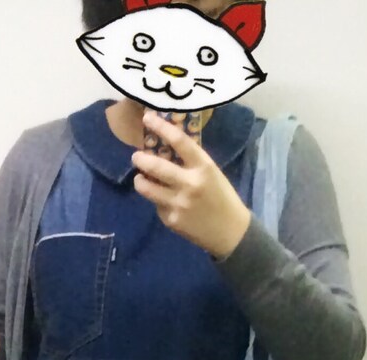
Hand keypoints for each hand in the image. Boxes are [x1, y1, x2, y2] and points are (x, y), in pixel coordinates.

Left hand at [132, 110, 251, 259]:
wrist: (230, 232)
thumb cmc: (221, 197)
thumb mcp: (211, 173)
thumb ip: (190, 162)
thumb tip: (164, 147)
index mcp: (204, 167)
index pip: (180, 141)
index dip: (161, 127)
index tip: (147, 119)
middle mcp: (190, 184)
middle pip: (157, 166)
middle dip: (141, 159)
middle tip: (136, 157)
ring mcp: (179, 203)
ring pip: (148, 188)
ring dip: (140, 181)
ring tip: (140, 179)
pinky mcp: (172, 220)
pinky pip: (157, 206)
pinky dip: (158, 201)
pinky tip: (166, 203)